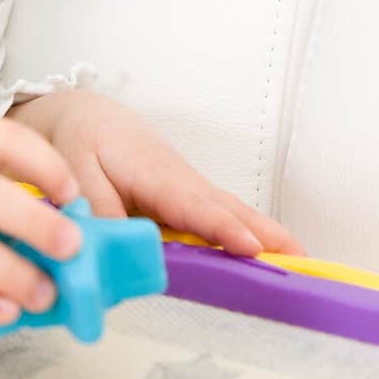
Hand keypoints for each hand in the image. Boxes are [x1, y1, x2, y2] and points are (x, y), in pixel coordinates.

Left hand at [8, 91, 304, 256]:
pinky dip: (246, 232)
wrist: (87, 115)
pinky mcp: (185, 199)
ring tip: (299, 263)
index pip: (193, 205)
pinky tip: (263, 257)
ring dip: (264, 234)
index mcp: (155, 174)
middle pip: (227, 208)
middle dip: (264, 232)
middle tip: (301, 259)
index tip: (250, 247)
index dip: (222, 228)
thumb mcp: (77, 172)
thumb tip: (119, 249)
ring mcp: (187, 190)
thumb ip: (98, 210)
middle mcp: (180, 181)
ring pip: (229, 212)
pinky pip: (218, 217)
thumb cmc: (83, 141)